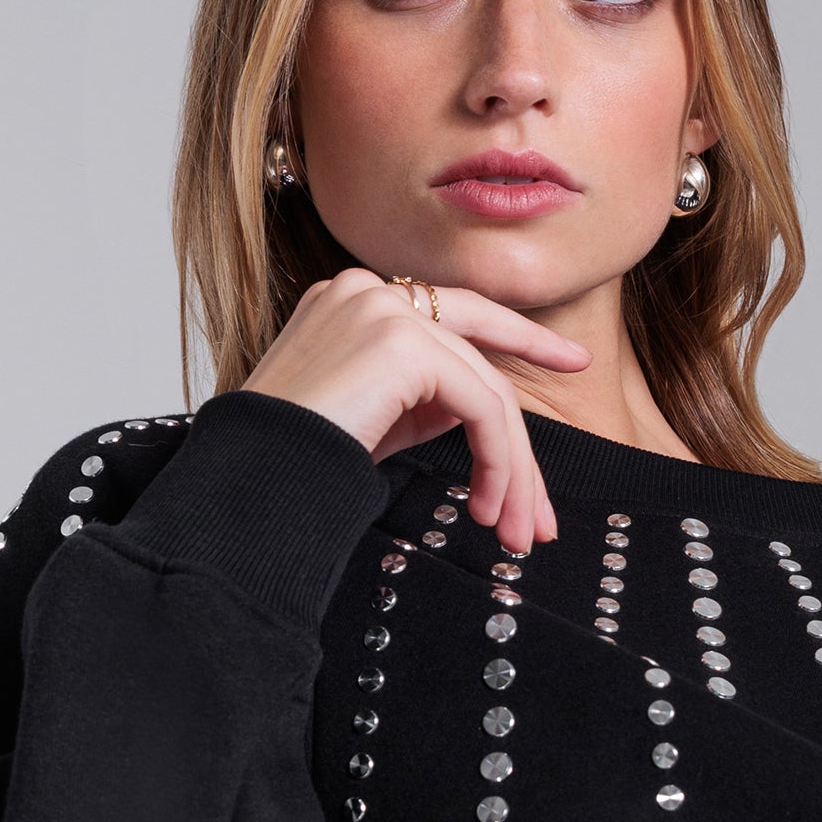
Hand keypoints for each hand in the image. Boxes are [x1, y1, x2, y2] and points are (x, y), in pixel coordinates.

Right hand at [242, 269, 587, 553]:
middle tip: (539, 516)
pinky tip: (487, 504)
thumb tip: (479, 414)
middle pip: (480, 359)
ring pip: (488, 390)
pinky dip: (498, 461)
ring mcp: (384, 308)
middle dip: (521, 446)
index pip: (457, 313)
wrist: (248, 482)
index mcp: (355, 300)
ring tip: (512, 531)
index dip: (523, 336)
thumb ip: (420, 400)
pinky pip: (481, 404)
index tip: (572, 361)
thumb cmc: (293, 462)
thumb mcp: (369, 421)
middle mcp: (369, 290)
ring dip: (512, 471)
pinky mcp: (400, 340)